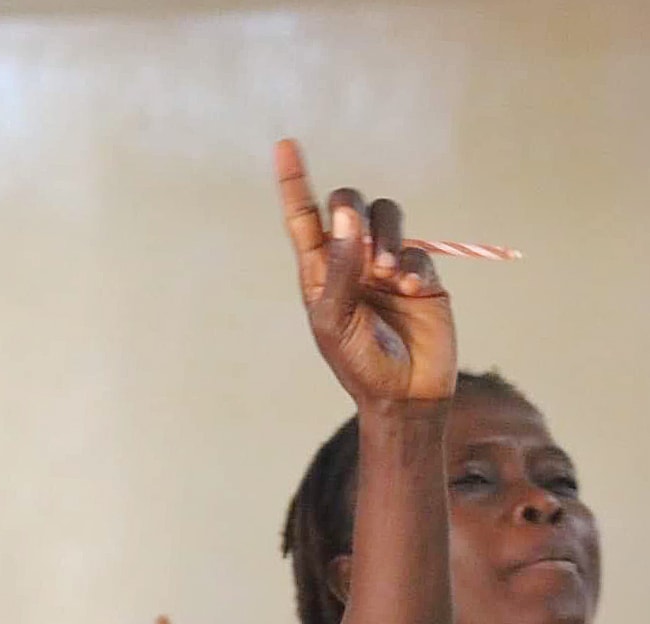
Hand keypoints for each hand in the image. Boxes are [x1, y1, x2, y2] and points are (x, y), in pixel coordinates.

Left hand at [276, 140, 456, 407]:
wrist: (403, 393)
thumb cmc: (357, 361)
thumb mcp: (334, 319)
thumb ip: (339, 268)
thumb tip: (344, 215)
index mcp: (318, 270)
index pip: (304, 217)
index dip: (295, 181)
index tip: (285, 145)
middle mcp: (351, 260)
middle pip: (350, 206)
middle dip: (355, 212)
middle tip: (362, 244)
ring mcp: (387, 264)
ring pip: (388, 217)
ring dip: (387, 236)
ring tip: (388, 271)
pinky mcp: (422, 274)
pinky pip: (418, 248)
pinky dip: (413, 263)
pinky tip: (409, 287)